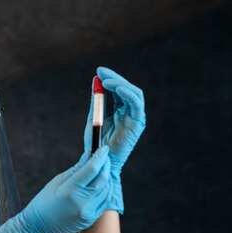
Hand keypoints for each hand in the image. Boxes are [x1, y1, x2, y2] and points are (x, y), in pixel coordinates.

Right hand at [0, 146, 111, 232]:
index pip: (92, 169)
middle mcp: (82, 202)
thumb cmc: (43, 204)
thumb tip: (88, 156)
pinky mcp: (90, 219)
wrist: (38, 229)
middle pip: (103, 179)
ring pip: (106, 190)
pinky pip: (104, 201)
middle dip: (105, 166)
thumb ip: (75, 169)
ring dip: (106, 178)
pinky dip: (104, 190)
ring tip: (102, 169)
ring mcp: (88, 212)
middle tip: (104, 157)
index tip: (103, 148)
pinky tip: (100, 184)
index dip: (100, 156)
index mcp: (70, 190)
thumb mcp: (56, 182)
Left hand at [83, 67, 146, 213]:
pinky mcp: (138, 124)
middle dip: (114, 77)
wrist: (100, 162)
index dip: (110, 78)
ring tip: (106, 80)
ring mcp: (135, 117)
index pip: (118, 89)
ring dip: (120, 84)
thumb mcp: (93, 117)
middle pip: (126, 88)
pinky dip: (128, 94)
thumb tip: (95, 80)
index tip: (98, 71)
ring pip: (133, 93)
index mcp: (120, 110)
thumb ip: (96, 101)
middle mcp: (130, 112)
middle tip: (101, 71)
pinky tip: (117, 89)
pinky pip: (137, 105)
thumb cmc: (97, 143)